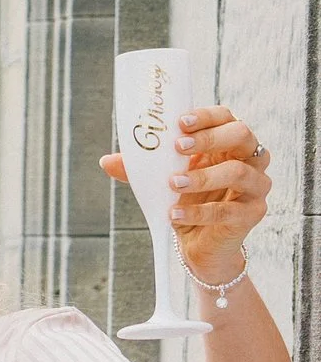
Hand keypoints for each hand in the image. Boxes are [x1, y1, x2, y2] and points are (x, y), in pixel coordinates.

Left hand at [104, 103, 272, 287]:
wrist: (199, 244)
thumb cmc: (186, 201)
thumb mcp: (162, 180)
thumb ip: (141, 169)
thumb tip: (106, 161)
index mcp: (229, 143)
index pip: (226, 117)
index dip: (206, 117)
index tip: (179, 123)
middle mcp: (250, 159)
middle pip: (241, 135)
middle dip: (209, 138)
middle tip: (178, 148)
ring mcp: (256, 186)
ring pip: (237, 172)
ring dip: (202, 177)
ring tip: (173, 184)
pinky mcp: (252, 213)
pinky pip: (228, 210)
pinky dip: (199, 212)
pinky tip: (174, 213)